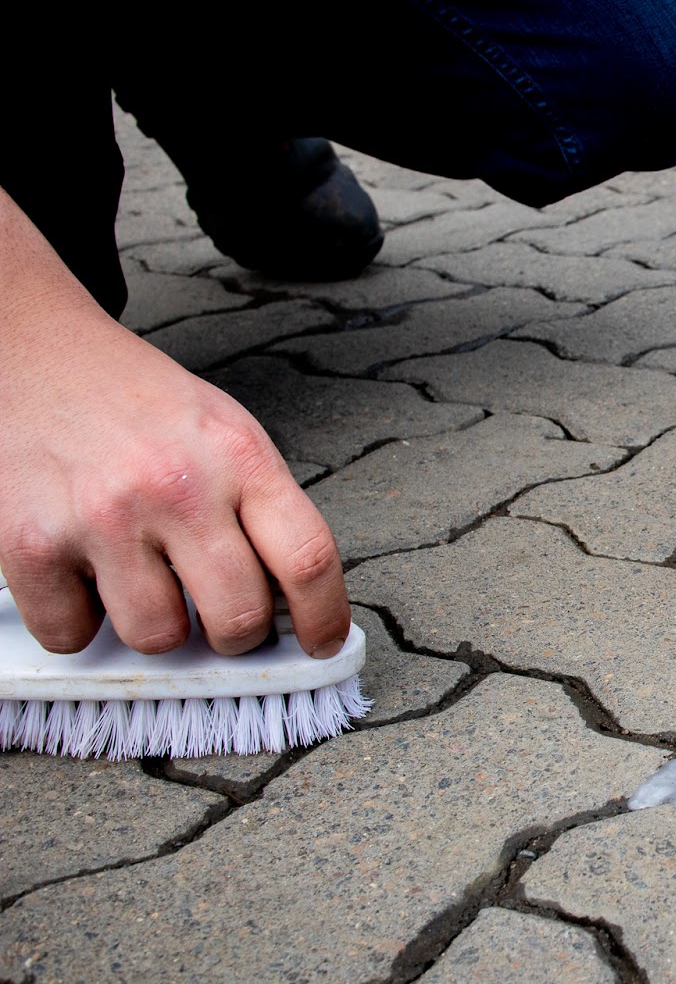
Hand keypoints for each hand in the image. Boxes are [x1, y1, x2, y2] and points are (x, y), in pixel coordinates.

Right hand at [0, 190, 348, 658]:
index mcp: (240, 455)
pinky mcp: (30, 542)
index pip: (309, 558)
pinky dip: (80, 623)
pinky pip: (72, 634)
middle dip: (236, 636)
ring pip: (157, 637)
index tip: (322, 644)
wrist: (33, 352)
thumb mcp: (225, 431)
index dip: (324, 618)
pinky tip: (86, 577)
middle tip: (221, 620)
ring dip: (156, 628)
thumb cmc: (137, 402)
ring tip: (144, 581)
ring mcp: (101, 515)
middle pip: (237, 617)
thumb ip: (261, 508)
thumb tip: (295, 603)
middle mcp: (176, 484)